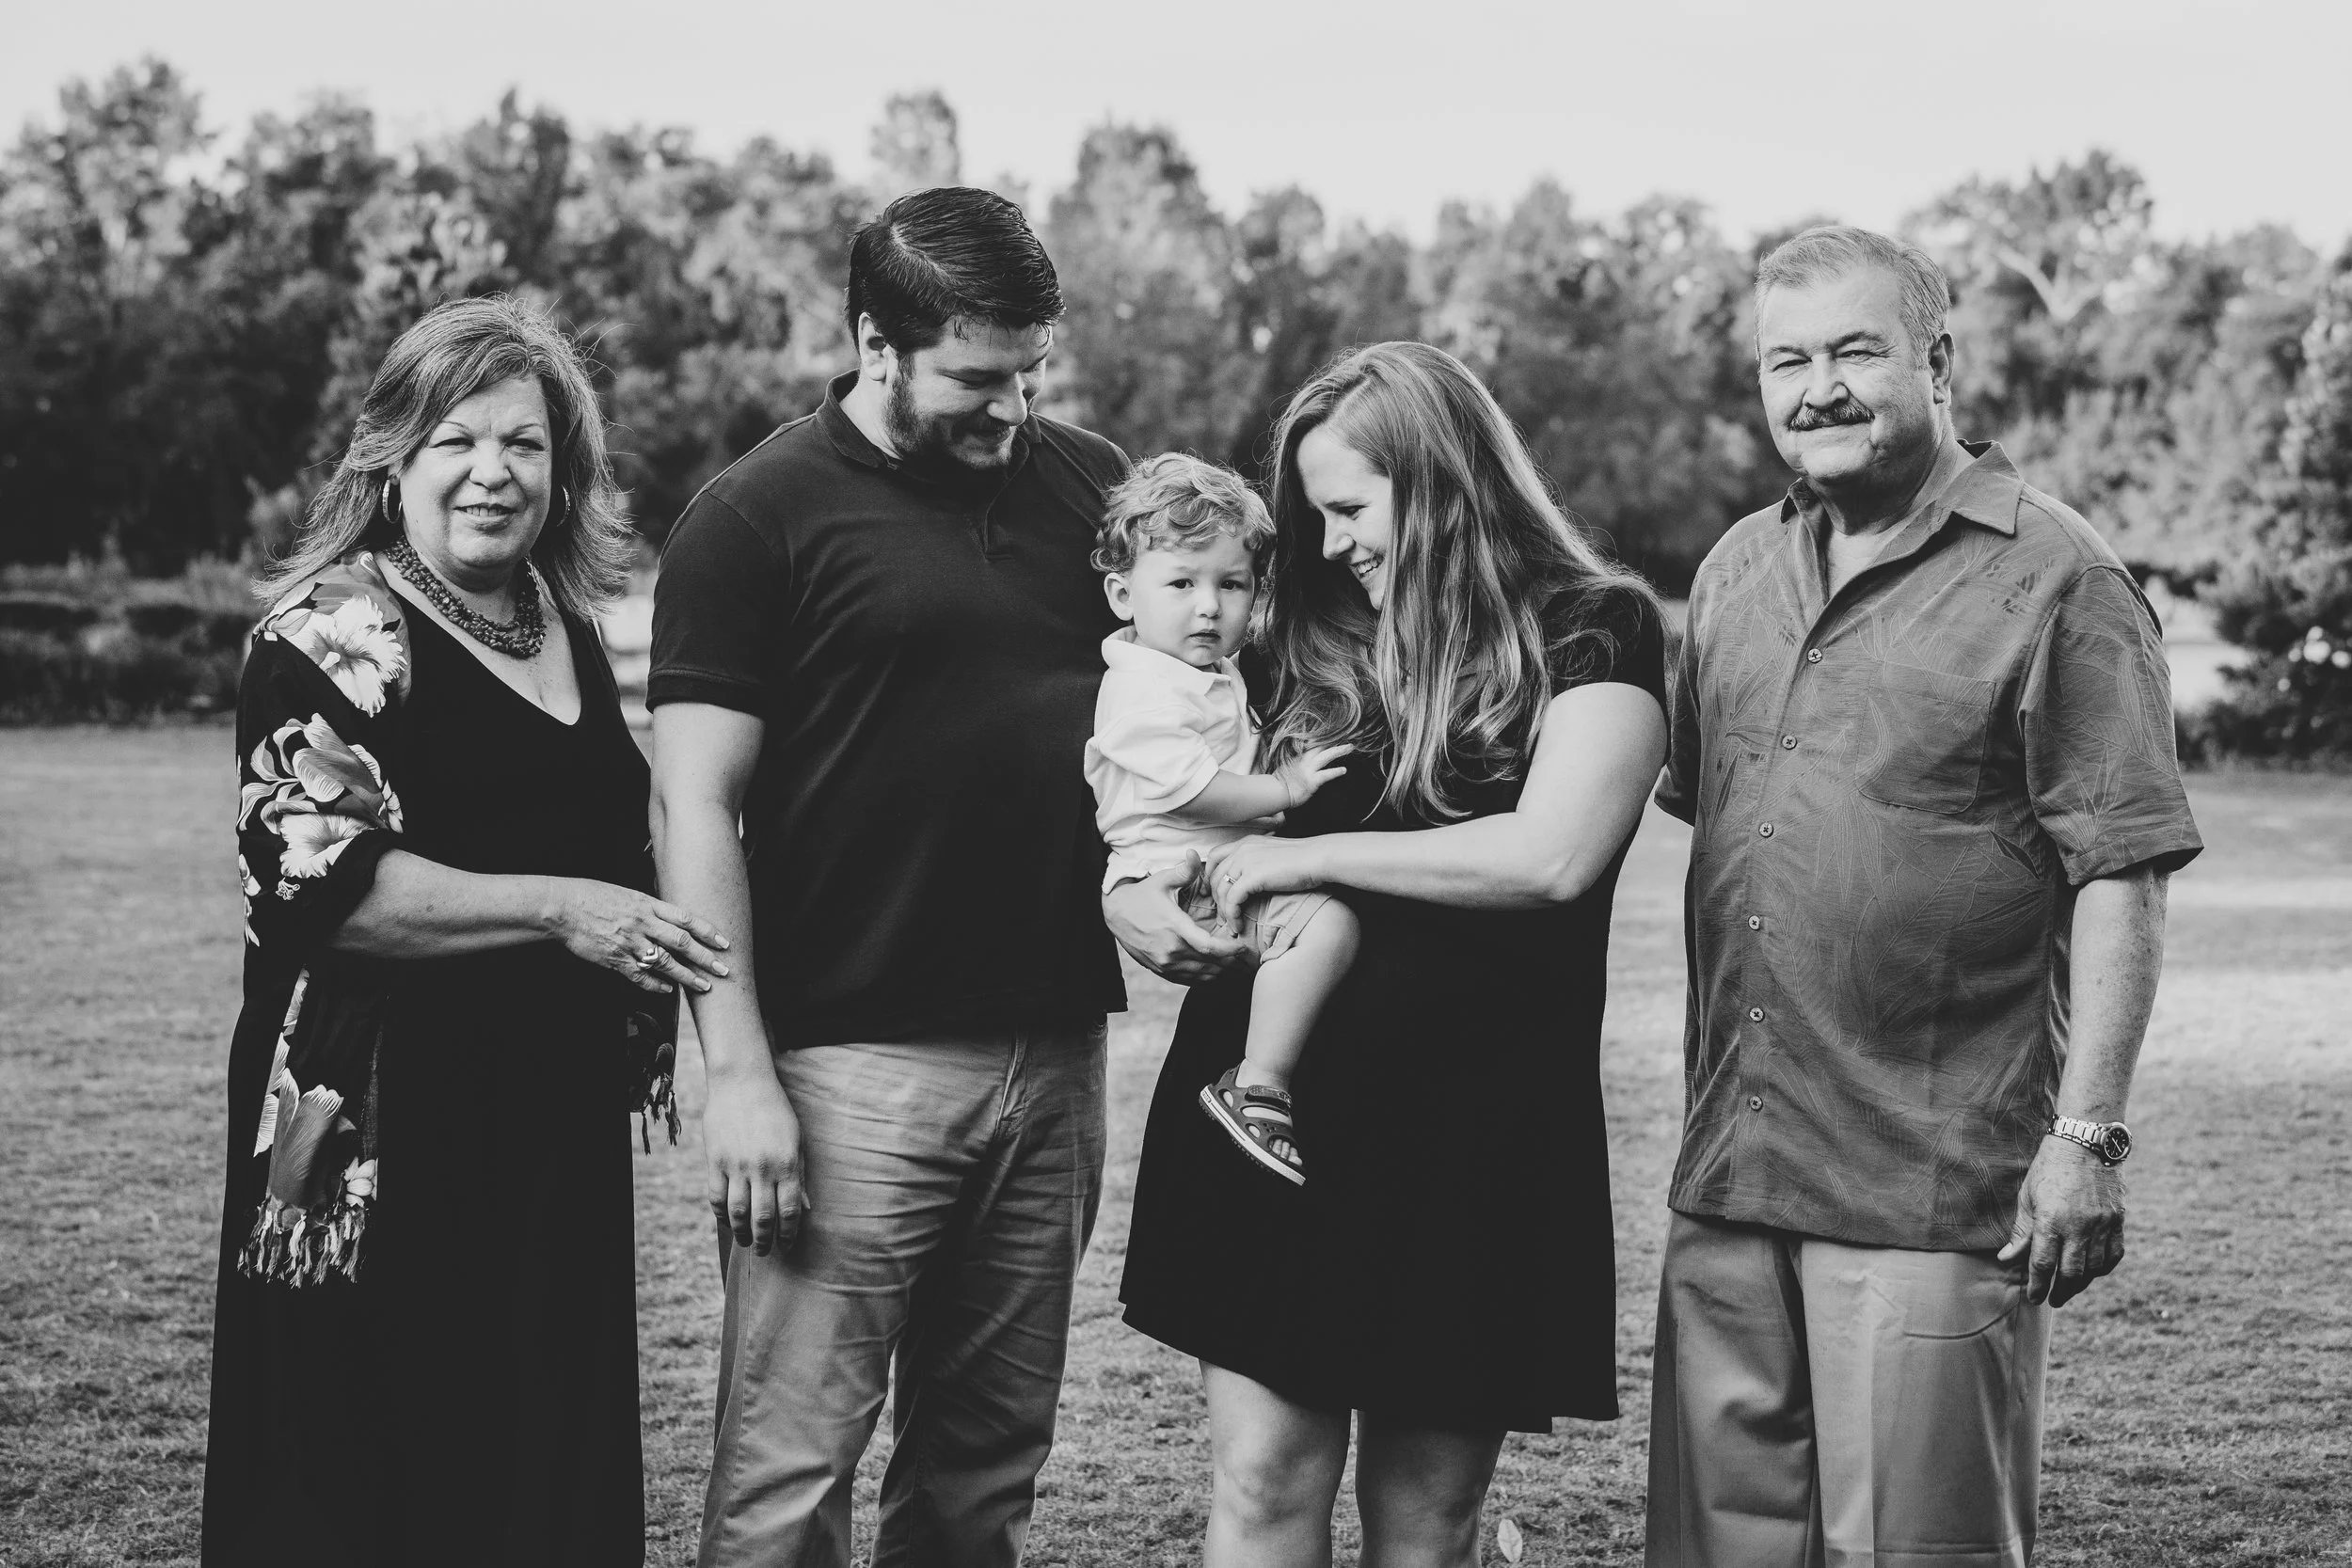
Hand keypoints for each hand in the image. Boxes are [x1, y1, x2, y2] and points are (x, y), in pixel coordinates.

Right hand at [546, 877, 732, 994]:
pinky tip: (667, 990)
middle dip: (705, 958)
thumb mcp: (627, 894)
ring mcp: (628, 942)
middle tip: (723, 970)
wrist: (562, 907)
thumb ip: (649, 907)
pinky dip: (655, 984)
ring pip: (664, 962)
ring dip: (686, 976)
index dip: (707, 931)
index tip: (724, 942)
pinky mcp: (614, 958)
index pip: (685, 918)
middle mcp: (642, 923)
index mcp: (647, 904)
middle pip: (681, 942)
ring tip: (703, 986)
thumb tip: (669, 918)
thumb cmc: (592, 896)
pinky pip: (639, 975)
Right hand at [704, 1052, 807, 1255]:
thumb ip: (800, 1174)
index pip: (789, 1210)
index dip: (789, 1233)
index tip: (787, 1245)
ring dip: (742, 1233)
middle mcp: (762, 1168)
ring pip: (737, 1213)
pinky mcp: (715, 1161)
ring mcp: (736, 1165)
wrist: (742, 1083)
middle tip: (766, 1251)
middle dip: (766, 1241)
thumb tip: (805, 1208)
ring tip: (747, 1242)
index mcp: (787, 1163)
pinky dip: (721, 1214)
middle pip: (763, 1217)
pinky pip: (716, 1197)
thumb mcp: (797, 1140)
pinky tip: (727, 1221)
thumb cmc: (776, 1111)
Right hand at [1103, 855, 1249, 984]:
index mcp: (1174, 927)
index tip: (1241, 946)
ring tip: (1237, 968)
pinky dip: (1205, 978)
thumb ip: (1183, 871)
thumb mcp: (1161, 880)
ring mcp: (1164, 963)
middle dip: (1231, 963)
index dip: (1229, 950)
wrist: (1115, 915)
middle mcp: (1170, 950)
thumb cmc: (1141, 896)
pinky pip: (1188, 980)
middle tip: (1247, 959)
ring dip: (1221, 973)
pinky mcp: (1160, 970)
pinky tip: (1217, 973)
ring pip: (1200, 975)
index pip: (1208, 946)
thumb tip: (1194, 853)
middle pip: (1209, 964)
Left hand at [1202, 834, 1329, 925]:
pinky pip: (1232, 900)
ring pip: (1220, 890)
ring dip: (1224, 912)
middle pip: (1214, 876)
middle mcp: (1241, 849)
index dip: (1209, 876)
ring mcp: (1245, 861)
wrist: (1318, 858)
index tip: (1212, 894)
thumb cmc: (1303, 860)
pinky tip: (1239, 927)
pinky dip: (1233, 916)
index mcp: (1245, 842)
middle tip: (1222, 916)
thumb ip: (1258, 862)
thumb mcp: (1274, 855)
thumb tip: (1252, 880)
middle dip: (1215, 899)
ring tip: (1231, 926)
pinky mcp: (1252, 876)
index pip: (1214, 857)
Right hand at [1273, 743, 1352, 808]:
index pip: (1313, 742)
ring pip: (1326, 756)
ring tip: (1350, 747)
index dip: (1323, 737)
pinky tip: (1344, 770)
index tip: (1333, 731)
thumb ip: (1297, 760)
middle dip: (1334, 739)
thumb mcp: (1287, 765)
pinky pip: (1326, 774)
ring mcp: (1308, 770)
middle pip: (1321, 745)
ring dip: (1339, 750)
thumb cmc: (1280, 782)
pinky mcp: (1311, 781)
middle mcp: (1304, 760)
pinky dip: (1335, 771)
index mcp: (1299, 756)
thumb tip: (1302, 756)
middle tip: (1345, 735)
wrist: (1275, 792)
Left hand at [1997, 1135, 2126, 1306]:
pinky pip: (2113, 1255)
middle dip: (2060, 1292)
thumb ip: (2021, 1231)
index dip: (2037, 1286)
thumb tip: (2006, 1259)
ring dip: (2081, 1284)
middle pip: (2070, 1273)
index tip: (2034, 1297)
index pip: (2042, 1265)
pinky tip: (2092, 1272)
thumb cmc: (2049, 1168)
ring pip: (2094, 1268)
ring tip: (2070, 1288)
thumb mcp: (2027, 1197)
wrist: (2086, 1143)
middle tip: (2053, 1300)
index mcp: (2051, 1220)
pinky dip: (2102, 1268)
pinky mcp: (2118, 1220)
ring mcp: (2102, 1225)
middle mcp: (2078, 1226)